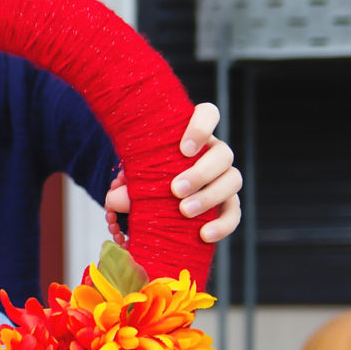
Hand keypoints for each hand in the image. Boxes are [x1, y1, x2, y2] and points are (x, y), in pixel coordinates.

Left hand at [103, 102, 242, 243]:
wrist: (154, 201)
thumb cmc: (145, 177)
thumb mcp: (136, 175)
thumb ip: (128, 183)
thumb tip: (116, 199)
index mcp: (192, 135)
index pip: (208, 114)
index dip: (202, 126)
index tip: (184, 148)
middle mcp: (213, 153)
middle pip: (223, 154)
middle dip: (201, 172)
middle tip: (176, 189)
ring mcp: (224, 177)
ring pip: (233, 180)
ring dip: (210, 196)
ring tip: (184, 211)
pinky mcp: (229, 203)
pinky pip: (234, 213)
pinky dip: (223, 224)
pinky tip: (204, 235)